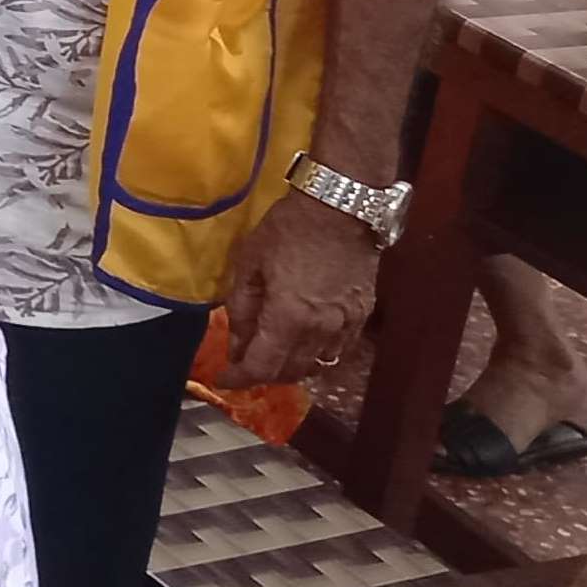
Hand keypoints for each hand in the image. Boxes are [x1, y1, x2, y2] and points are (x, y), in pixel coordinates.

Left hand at [223, 191, 379, 386]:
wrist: (339, 207)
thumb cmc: (287, 230)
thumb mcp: (249, 265)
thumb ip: (241, 309)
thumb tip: (236, 344)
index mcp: (289, 319)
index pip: (262, 367)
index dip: (239, 378)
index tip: (223, 379)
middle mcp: (322, 331)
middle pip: (291, 372)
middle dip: (263, 374)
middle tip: (243, 365)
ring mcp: (347, 325)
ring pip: (316, 365)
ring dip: (290, 368)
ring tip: (271, 357)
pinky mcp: (363, 315)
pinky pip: (338, 350)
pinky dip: (316, 355)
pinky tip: (302, 344)